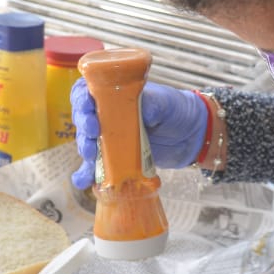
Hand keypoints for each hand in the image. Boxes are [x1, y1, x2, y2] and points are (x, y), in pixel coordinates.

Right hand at [70, 79, 208, 188]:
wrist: (191, 135)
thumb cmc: (176, 110)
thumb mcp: (165, 102)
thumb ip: (151, 105)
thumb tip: (139, 113)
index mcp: (114, 94)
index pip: (86, 92)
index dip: (81, 101)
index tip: (89, 111)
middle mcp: (107, 115)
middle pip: (83, 119)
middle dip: (83, 129)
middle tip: (92, 137)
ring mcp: (110, 137)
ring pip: (88, 143)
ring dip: (85, 151)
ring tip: (91, 159)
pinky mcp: (115, 158)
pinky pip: (97, 167)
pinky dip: (88, 174)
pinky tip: (84, 182)